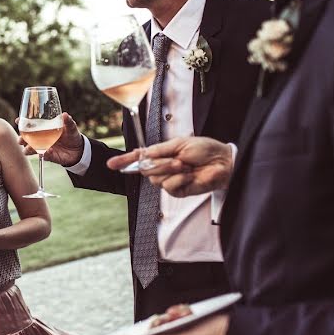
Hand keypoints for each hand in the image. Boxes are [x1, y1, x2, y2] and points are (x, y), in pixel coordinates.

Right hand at [17, 112, 84, 166]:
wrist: (78, 150)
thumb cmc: (71, 135)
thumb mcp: (71, 127)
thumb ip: (68, 121)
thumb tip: (65, 115)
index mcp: (43, 128)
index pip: (29, 125)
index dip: (22, 122)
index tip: (18, 121)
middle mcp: (40, 138)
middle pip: (25, 138)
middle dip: (21, 139)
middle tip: (21, 139)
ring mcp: (43, 147)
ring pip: (29, 149)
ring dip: (28, 149)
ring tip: (29, 148)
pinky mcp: (48, 156)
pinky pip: (43, 156)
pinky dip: (45, 154)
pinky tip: (48, 151)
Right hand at [106, 136, 233, 196]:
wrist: (222, 162)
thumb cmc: (205, 149)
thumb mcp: (179, 143)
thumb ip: (158, 150)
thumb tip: (142, 155)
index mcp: (162, 155)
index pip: (138, 159)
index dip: (124, 161)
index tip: (111, 164)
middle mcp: (163, 168)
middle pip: (146, 170)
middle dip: (160, 164)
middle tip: (177, 159)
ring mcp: (170, 180)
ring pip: (156, 179)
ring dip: (171, 171)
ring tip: (186, 166)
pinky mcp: (179, 191)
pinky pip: (169, 187)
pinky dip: (179, 180)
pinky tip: (188, 176)